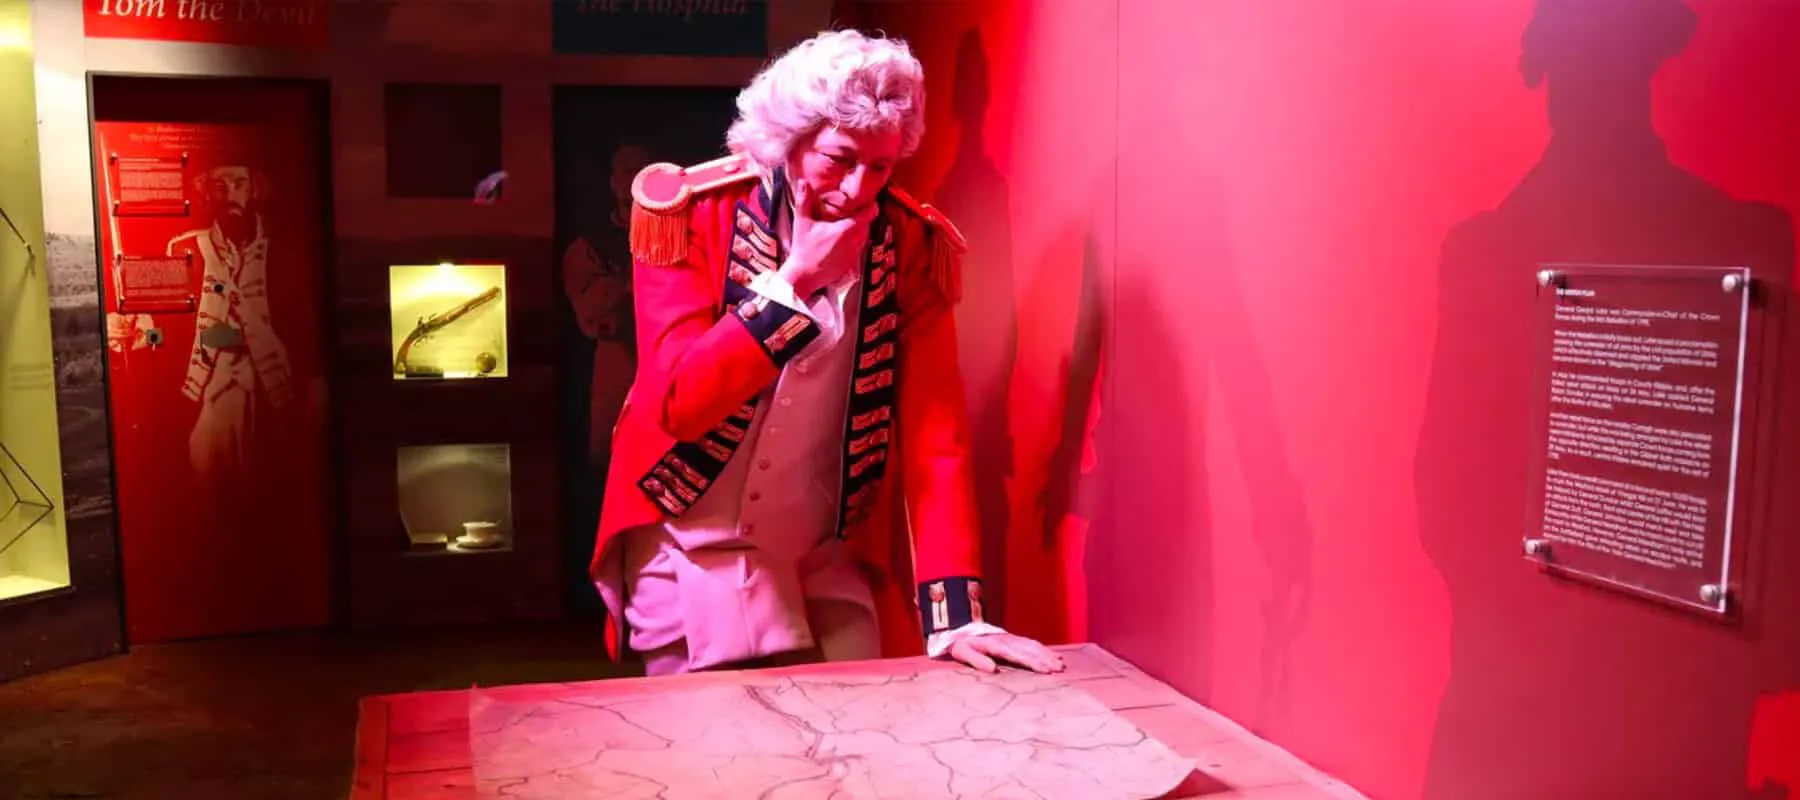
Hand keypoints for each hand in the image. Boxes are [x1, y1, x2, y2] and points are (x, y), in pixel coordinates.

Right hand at [780, 180, 877, 296]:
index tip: (867, 199)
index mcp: (847, 229)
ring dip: (859, 228)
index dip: (870, 205)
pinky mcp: (853, 262)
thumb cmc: (804, 249)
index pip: (869, 214)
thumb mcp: (803, 223)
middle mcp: (855, 241)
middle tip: (854, 208)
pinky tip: (843, 238)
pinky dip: (854, 241)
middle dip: (863, 216)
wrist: (804, 276)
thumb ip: (804, 201)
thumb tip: (803, 182)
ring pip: (864, 235)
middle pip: (867, 224)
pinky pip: (859, 247)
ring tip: (848, 222)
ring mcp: (855, 253)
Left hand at [949, 633, 1066, 674]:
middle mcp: (1007, 640)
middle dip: (1046, 659)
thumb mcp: (962, 652)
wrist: (960, 630)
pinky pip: (1030, 643)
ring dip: (1047, 654)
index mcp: (996, 645)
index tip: (1047, 671)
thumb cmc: (960, 645)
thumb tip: (993, 670)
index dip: (1034, 663)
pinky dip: (1043, 649)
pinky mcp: (1012, 639)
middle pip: (1030, 650)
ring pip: (1033, 646)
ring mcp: (1011, 638)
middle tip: (1060, 669)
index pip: (1019, 655)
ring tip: (1061, 664)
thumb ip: (977, 660)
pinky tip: (1052, 655)